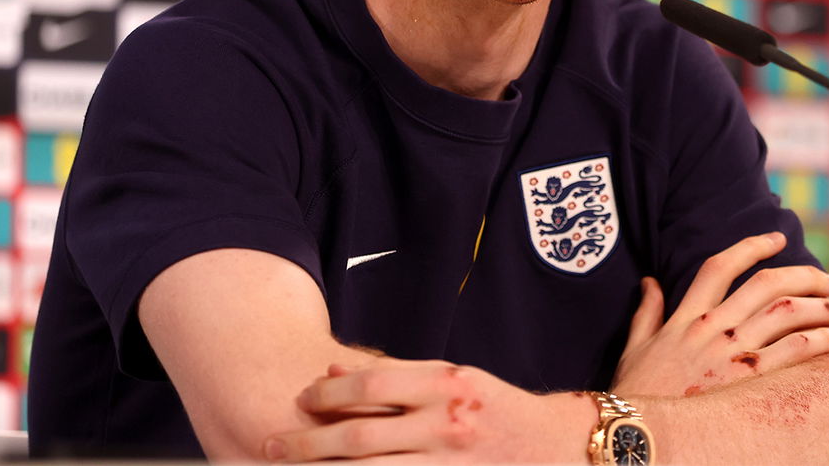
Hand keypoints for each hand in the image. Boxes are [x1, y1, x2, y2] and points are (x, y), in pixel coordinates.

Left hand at [262, 359, 593, 462]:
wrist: (559, 448)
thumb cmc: (500, 410)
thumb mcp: (457, 378)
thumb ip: (401, 375)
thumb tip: (334, 372)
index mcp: (448, 383)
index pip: (371, 386)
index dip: (327, 394)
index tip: (300, 399)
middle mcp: (447, 423)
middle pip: (359, 438)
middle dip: (305, 444)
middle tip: (269, 445)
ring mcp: (449, 463)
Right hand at [612, 231, 828, 398]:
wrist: (635, 429)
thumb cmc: (634, 392)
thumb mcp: (634, 346)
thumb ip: (646, 311)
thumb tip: (650, 281)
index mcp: (685, 316)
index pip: (721, 266)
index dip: (752, 247)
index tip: (779, 239)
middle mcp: (711, 327)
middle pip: (766, 284)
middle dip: (806, 276)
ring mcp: (728, 352)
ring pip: (786, 312)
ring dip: (822, 307)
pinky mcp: (744, 379)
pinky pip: (791, 351)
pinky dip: (820, 339)